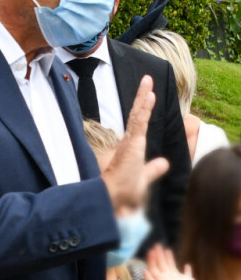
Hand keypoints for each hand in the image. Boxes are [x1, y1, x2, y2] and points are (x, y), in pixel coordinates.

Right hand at [101, 75, 168, 210]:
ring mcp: (130, 141)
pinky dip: (144, 108)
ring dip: (143, 97)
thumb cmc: (126, 192)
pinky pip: (139, 122)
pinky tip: (149, 96)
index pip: (139, 123)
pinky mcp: (132, 144)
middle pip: (137, 114)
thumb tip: (164, 163)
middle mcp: (130, 141)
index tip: (148, 94)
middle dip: (142, 96)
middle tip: (146, 79)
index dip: (143, 108)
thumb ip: (154, 169)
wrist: (115, 199)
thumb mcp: (145, 179)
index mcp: (132, 147)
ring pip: (137, 114)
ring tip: (148, 81)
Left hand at [143, 245, 198, 279]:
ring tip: (167, 250)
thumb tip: (143, 271)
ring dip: (169, 258)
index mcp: (161, 278)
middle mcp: (168, 277)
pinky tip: (187, 265)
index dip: (152, 258)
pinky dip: (188, 270)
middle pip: (162, 263)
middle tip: (157, 245)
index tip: (151, 250)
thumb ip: (149, 279)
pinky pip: (188, 274)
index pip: (155, 266)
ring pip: (172, 266)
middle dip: (159, 254)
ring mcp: (178, 279)